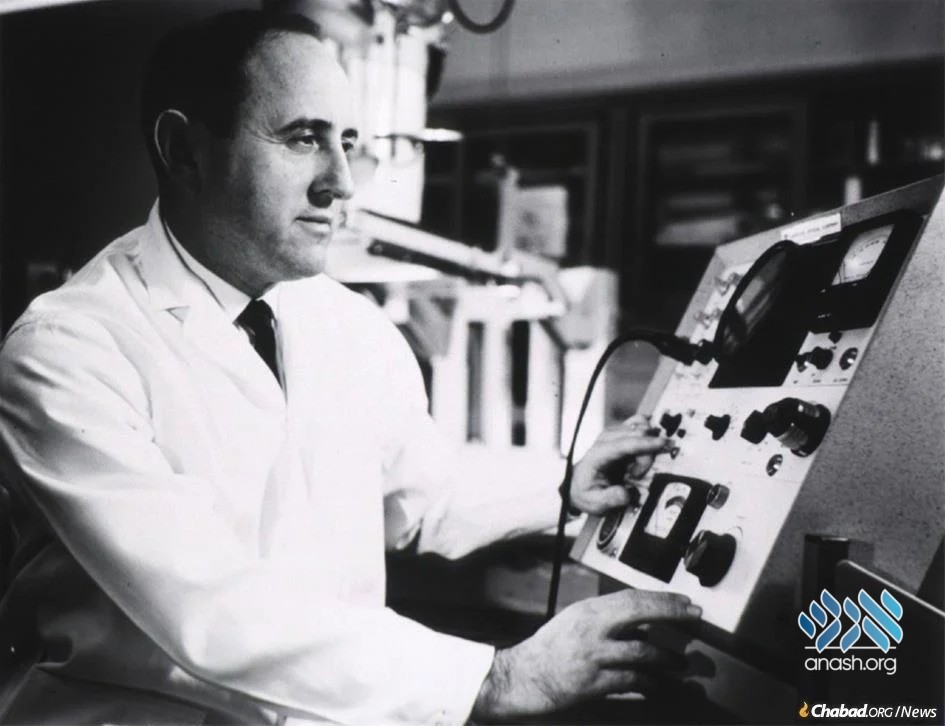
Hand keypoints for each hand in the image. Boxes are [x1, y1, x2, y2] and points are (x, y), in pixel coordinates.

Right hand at [471, 589, 700, 720]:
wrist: (521, 677)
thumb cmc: (550, 650)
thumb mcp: (575, 623)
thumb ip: (606, 621)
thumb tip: (644, 624)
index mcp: (588, 611)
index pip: (631, 597)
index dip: (662, 598)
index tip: (684, 601)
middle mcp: (591, 628)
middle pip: (639, 613)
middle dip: (672, 613)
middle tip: (695, 616)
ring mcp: (592, 655)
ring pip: (641, 650)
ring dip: (668, 657)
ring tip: (682, 663)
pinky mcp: (592, 683)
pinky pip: (632, 681)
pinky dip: (652, 684)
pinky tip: (663, 686)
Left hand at [569, 414, 671, 514]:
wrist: (578, 485)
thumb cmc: (586, 492)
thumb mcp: (595, 502)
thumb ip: (610, 499)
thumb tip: (626, 493)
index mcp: (597, 455)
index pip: (623, 444)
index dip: (643, 443)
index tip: (661, 444)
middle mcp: (604, 440)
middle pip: (636, 435)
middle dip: (645, 455)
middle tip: (636, 476)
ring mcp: (613, 435)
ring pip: (639, 428)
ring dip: (646, 447)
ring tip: (635, 468)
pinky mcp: (620, 436)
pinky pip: (638, 425)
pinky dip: (646, 435)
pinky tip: (645, 447)